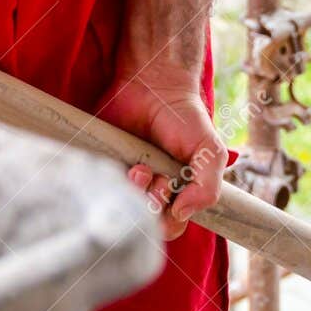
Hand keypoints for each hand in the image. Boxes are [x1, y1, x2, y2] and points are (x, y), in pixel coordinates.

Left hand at [98, 64, 227, 239]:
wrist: (153, 85)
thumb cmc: (185, 118)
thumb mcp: (209, 152)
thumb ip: (208, 187)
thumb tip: (182, 214)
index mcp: (177, 193)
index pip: (172, 225)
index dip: (171, 218)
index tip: (173, 190)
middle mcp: (150, 190)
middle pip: (146, 221)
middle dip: (152, 204)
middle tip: (157, 179)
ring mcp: (126, 180)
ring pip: (123, 208)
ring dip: (134, 193)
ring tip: (139, 168)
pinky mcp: (105, 167)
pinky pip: (101, 189)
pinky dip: (112, 183)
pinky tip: (124, 165)